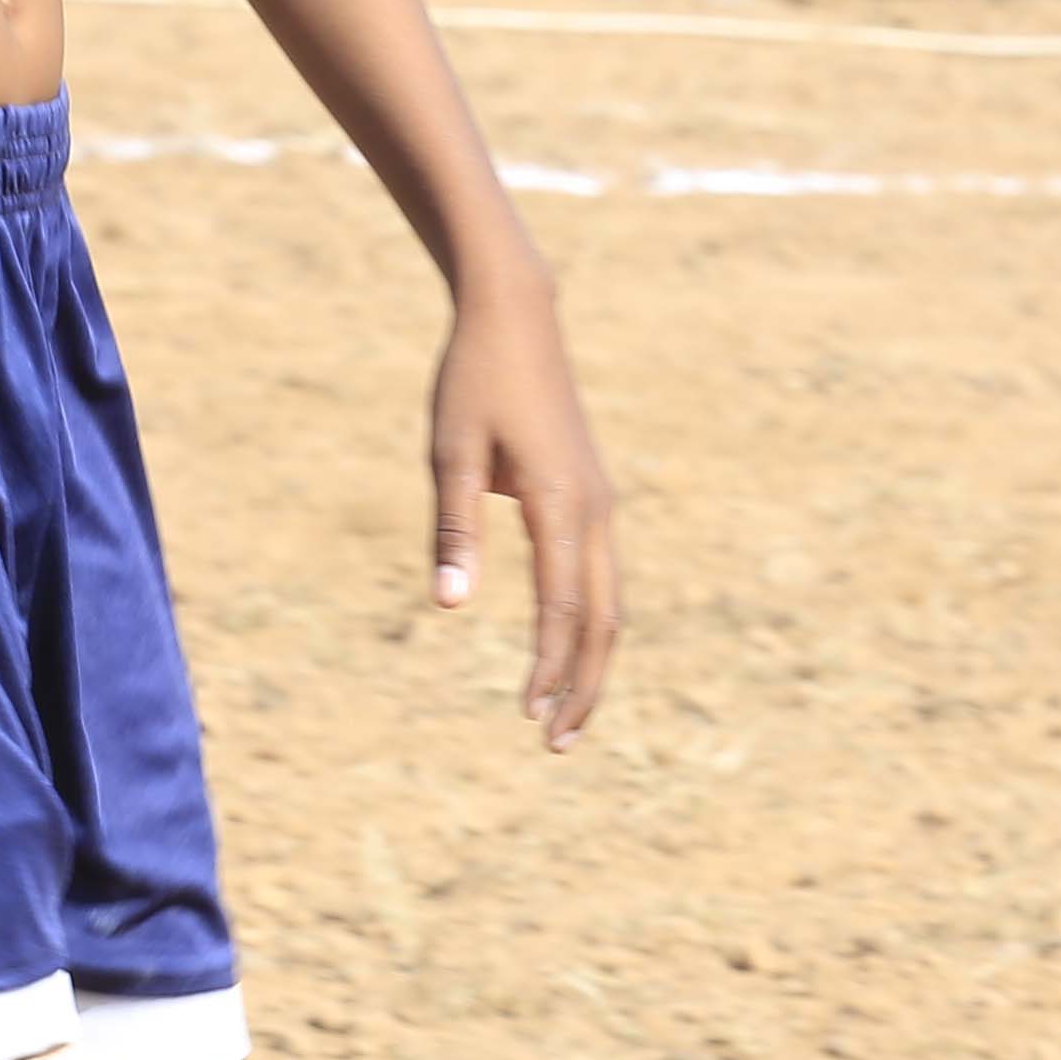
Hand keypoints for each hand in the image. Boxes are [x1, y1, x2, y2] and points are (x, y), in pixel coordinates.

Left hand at [426, 281, 620, 749]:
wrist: (514, 314)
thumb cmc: (472, 379)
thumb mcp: (449, 452)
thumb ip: (454, 529)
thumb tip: (450, 606)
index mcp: (560, 502)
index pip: (562, 607)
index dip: (549, 666)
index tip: (529, 716)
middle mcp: (594, 509)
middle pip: (603, 620)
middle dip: (583, 685)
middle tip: (556, 745)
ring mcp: (599, 501)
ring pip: (611, 601)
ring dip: (591, 660)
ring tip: (563, 714)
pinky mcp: (592, 493)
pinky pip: (602, 575)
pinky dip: (591, 622)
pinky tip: (567, 647)